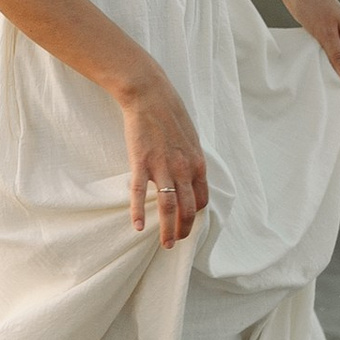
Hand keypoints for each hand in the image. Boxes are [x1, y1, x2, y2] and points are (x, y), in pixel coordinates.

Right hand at [121, 78, 210, 247]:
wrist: (149, 95)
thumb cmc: (169, 113)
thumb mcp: (190, 138)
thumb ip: (190, 159)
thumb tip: (188, 174)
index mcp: (197, 163)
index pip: (201, 198)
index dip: (195, 214)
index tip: (187, 221)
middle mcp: (183, 168)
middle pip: (188, 208)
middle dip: (184, 229)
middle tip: (177, 242)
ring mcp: (162, 166)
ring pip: (168, 206)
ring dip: (168, 229)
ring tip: (165, 244)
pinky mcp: (141, 162)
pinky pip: (139, 192)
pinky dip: (139, 212)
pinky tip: (138, 226)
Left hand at [285, 0, 339, 84]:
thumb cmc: (312, 3)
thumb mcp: (325, 33)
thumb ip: (338, 56)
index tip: (335, 83)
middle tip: (323, 77)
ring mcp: (338, 36)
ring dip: (329, 66)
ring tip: (316, 67)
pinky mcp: (326, 35)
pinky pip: (328, 54)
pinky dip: (321, 59)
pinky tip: (311, 59)